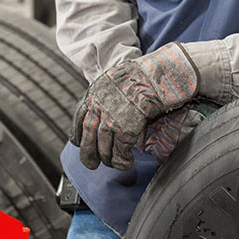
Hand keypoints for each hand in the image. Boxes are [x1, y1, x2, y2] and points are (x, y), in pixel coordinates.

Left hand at [72, 43, 198, 170]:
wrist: (159, 73)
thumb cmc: (147, 74)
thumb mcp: (119, 78)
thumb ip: (111, 93)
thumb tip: (112, 109)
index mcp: (96, 92)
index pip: (79, 118)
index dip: (78, 134)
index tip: (79, 143)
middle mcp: (99, 105)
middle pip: (88, 136)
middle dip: (88, 154)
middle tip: (91, 164)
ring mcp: (111, 118)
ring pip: (103, 147)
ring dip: (108, 160)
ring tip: (116, 164)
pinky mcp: (126, 129)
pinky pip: (119, 152)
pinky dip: (122, 161)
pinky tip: (128, 162)